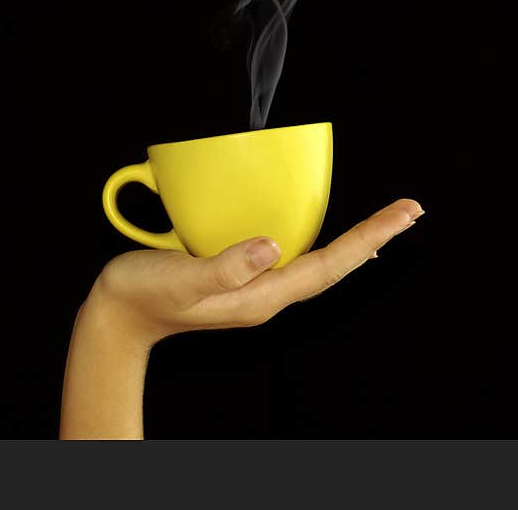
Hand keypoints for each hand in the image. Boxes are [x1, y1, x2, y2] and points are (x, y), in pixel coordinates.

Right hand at [88, 198, 423, 349]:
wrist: (120, 315)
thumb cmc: (144, 296)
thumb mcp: (182, 279)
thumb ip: (226, 266)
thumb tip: (273, 246)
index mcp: (257, 296)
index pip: (327, 266)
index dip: (367, 238)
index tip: (401, 215)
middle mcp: (263, 294)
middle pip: (332, 266)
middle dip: (372, 239)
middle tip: (407, 212)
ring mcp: (252, 288)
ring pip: (316, 264)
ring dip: (351, 242)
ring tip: (380, 223)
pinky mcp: (238, 277)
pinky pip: (292, 260)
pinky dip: (318, 244)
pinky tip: (316, 234)